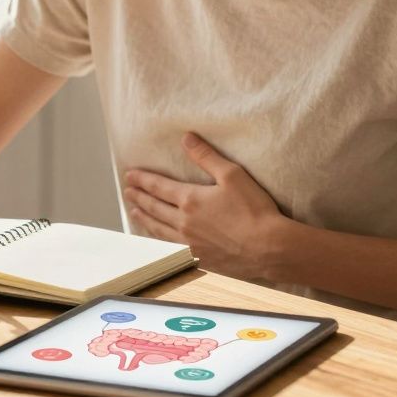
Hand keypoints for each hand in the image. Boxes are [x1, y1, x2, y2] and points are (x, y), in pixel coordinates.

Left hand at [122, 132, 285, 278]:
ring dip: (144, 218)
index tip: (130, 175)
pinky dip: (157, 240)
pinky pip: (169, 248)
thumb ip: (206, 156)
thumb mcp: (232, 175)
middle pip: (154, 208)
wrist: (269, 248)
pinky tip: (157, 238)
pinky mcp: (198, 258)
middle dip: (138, 198)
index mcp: (190, 200)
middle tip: (127, 192)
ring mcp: (189, 243)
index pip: (158, 187)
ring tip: (134, 212)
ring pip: (157, 229)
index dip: (143, 180)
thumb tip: (186, 138)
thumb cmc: (254, 210)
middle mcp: (183, 222)